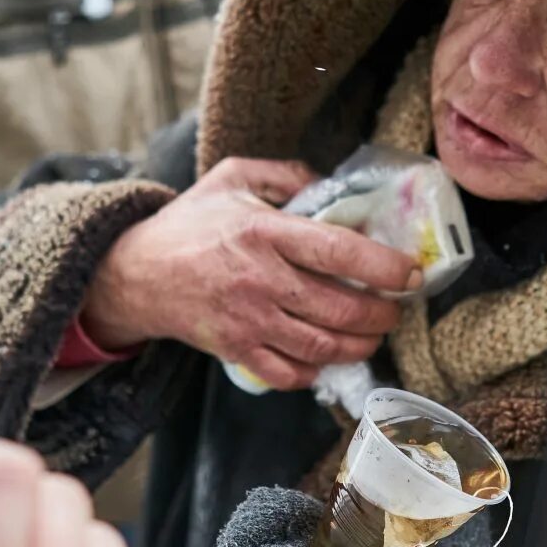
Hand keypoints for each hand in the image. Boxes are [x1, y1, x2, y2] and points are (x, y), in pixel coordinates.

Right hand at [81, 158, 422, 389]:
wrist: (134, 274)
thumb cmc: (189, 224)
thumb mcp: (232, 177)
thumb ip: (285, 173)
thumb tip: (330, 184)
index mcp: (264, 232)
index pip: (340, 253)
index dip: (385, 267)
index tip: (411, 272)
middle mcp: (260, 280)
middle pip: (341, 308)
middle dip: (383, 314)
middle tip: (396, 308)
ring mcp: (248, 320)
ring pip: (322, 345)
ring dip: (360, 345)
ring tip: (372, 333)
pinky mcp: (235, 350)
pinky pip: (289, 373)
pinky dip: (316, 370)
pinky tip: (327, 354)